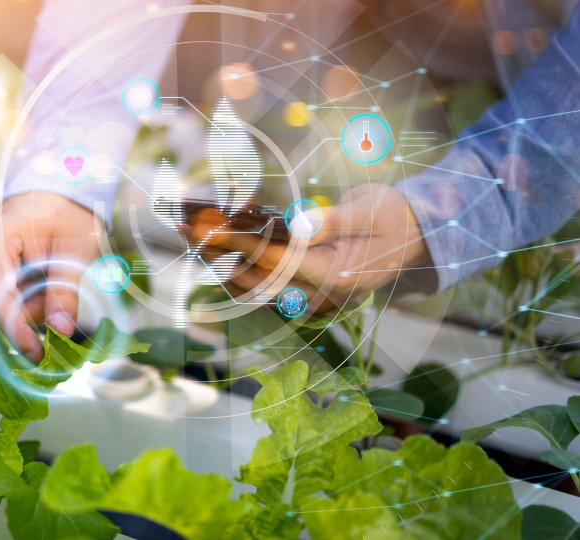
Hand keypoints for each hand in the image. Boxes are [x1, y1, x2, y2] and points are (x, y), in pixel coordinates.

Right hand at [0, 193, 102, 360]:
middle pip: (0, 304)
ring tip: (54, 273)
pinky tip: (42, 277)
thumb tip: (60, 331)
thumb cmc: (68, 213)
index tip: (39, 353)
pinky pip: (3, 294)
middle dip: (34, 310)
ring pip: (2, 303)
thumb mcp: (76, 250)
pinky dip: (26, 295)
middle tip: (63, 291)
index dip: (17, 330)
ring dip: (32, 301)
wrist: (57, 190)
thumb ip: (65, 291)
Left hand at [187, 184, 430, 311]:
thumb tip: (296, 224)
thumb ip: (331, 221)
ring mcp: (311, 296)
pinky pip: (262, 286)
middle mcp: (318, 293)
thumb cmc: (393, 218)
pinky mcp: (304, 290)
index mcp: (335, 274)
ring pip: (252, 288)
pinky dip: (234, 267)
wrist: (415, 239)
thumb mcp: (368, 212)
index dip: (239, 244)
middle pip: (254, 280)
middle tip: (183, 227)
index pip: (276, 262)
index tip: (208, 226)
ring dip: (217, 263)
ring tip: (188, 236)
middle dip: (215, 254)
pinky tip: (213, 249)